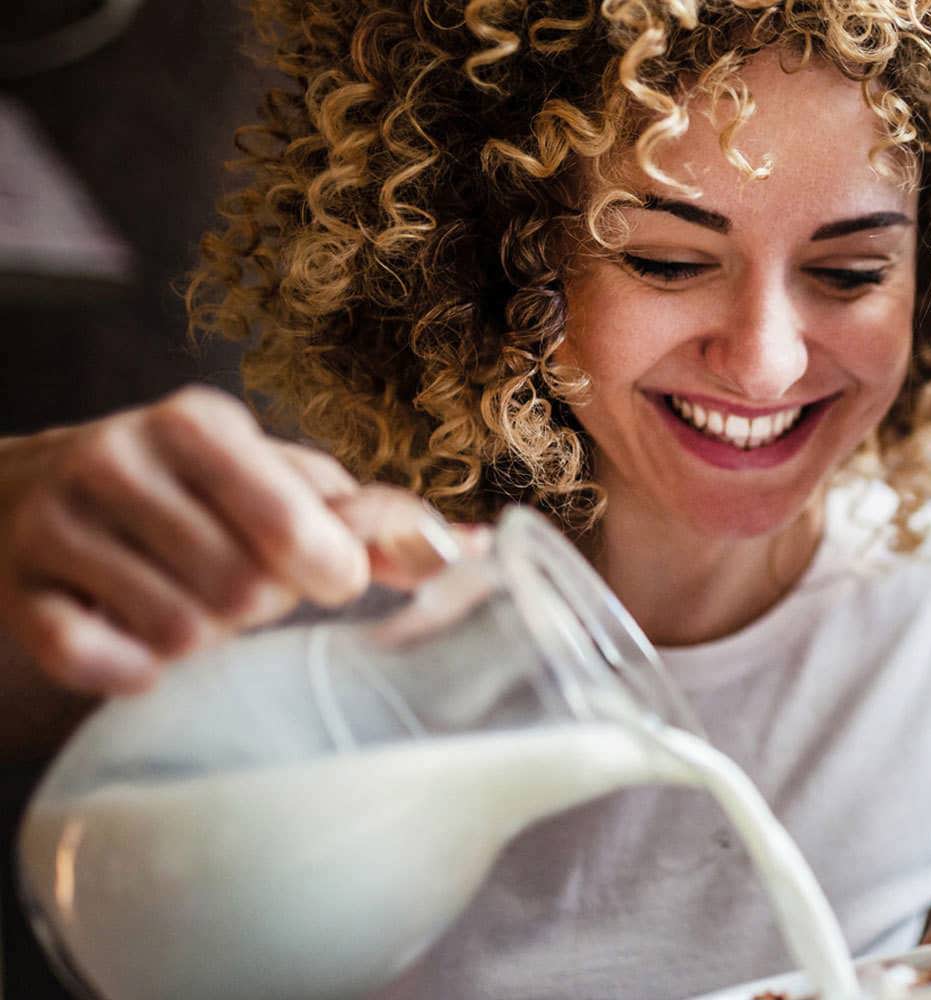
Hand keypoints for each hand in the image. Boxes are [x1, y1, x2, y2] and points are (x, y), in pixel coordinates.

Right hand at [0, 386, 456, 694]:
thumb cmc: (190, 495)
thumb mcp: (273, 481)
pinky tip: (136, 655)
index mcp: (196, 424)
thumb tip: (476, 549)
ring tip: (189, 609)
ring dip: (199, 642)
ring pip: (174, 629)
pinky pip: (85, 657)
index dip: (326, 569)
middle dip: (259, 608)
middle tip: (242, 593)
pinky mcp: (13, 590)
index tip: (330, 579)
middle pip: (239, 589)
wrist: (28, 493)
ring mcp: (53, 524)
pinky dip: (125, 672)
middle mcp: (117, 459)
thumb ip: (368, 517)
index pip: (288, 518)